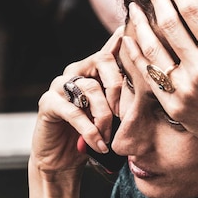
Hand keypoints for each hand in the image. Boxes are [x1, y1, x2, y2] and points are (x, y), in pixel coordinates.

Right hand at [31, 27, 124, 172]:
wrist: (62, 160)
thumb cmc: (92, 135)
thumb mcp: (113, 116)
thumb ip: (124, 100)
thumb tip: (150, 88)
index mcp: (92, 69)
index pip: (110, 50)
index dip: (122, 41)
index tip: (133, 37)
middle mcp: (75, 71)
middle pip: (102, 60)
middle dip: (119, 87)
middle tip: (123, 114)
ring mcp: (59, 85)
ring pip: (91, 87)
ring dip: (105, 116)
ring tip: (109, 137)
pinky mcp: (48, 103)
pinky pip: (74, 112)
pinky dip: (90, 130)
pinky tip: (99, 144)